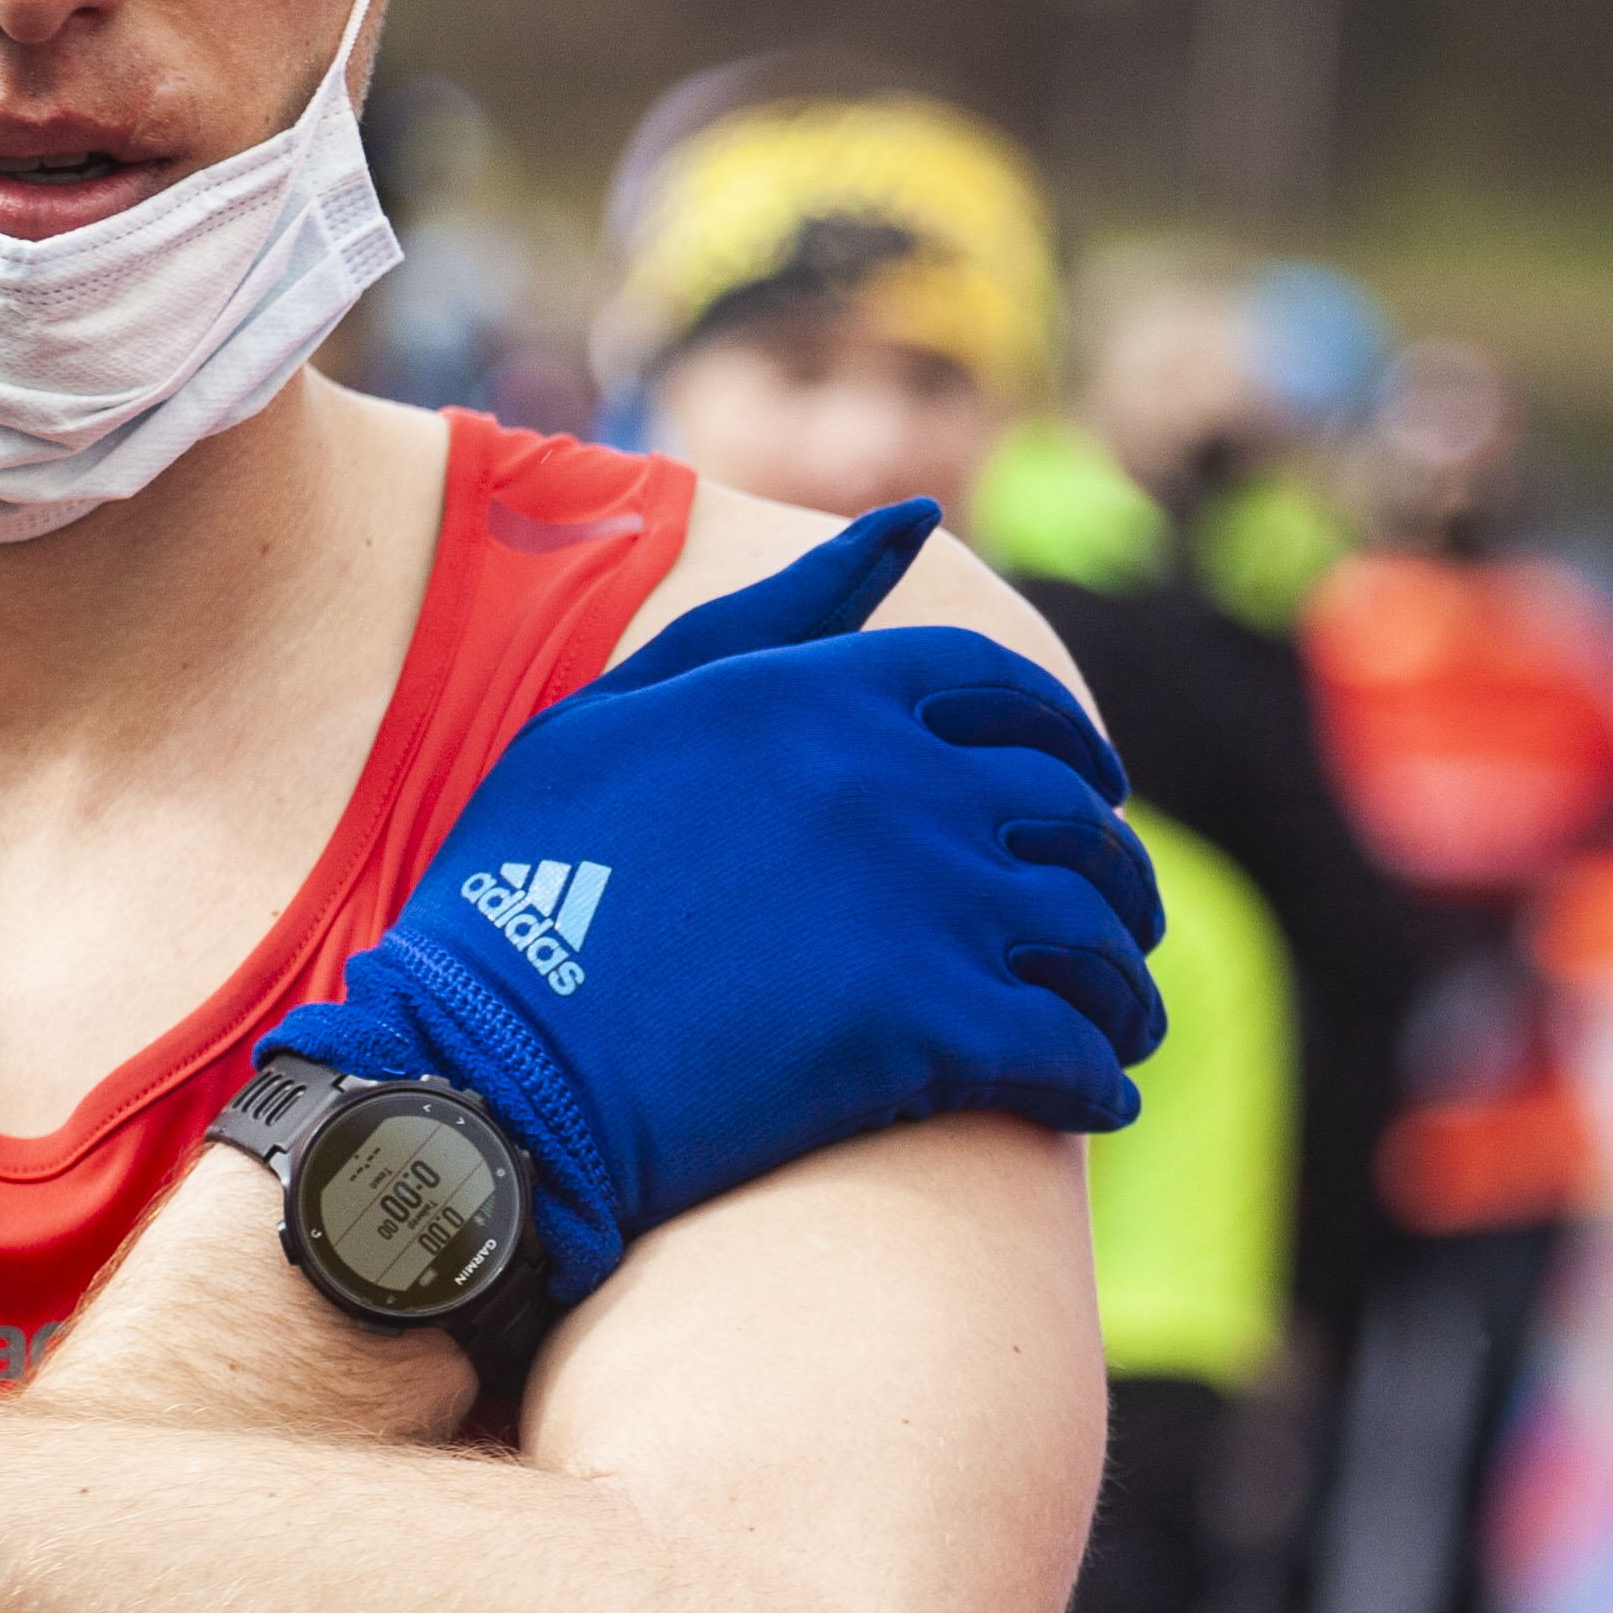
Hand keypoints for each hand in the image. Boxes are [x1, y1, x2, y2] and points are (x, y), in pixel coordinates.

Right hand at [259, 501, 1161, 1298]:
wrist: (490, 1056)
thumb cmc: (531, 878)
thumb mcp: (629, 707)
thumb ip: (785, 612)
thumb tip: (917, 516)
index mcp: (826, 691)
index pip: (1004, 694)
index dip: (1062, 744)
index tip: (1085, 791)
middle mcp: (897, 778)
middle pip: (1072, 817)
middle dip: (1112, 874)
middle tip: (1115, 924)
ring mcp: (923, 902)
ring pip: (1090, 934)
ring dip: (1121, 985)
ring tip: (1118, 1026)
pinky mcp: (930, 1028)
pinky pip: (1066, 1046)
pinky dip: (1096, 1074)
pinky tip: (1093, 1096)